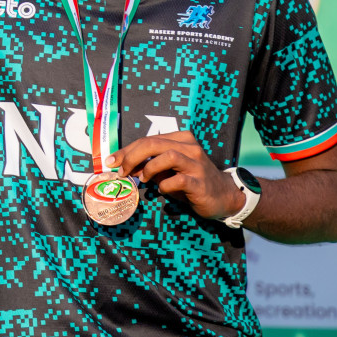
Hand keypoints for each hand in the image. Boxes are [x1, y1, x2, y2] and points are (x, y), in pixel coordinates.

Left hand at [107, 132, 242, 220]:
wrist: (223, 197)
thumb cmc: (191, 181)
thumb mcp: (169, 169)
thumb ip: (150, 164)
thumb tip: (124, 166)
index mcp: (181, 140)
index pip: (148, 139)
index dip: (127, 150)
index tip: (112, 161)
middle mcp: (190, 148)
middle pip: (154, 143)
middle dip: (132, 156)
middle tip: (121, 171)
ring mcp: (197, 165)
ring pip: (168, 156)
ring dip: (149, 168)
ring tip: (142, 179)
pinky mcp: (200, 183)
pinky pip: (177, 180)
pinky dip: (164, 186)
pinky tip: (162, 190)